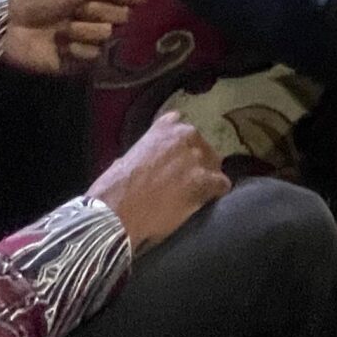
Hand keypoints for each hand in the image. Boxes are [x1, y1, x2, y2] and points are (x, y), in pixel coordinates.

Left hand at [2, 0, 147, 78]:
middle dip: (96, 10)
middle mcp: (102, 17)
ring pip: (108, 35)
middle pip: (124, 15)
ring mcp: (93, 40)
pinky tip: (60, 45)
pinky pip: (94, 54)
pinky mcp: (82, 61)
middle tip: (73, 9)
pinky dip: (76, 48)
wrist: (14, 24)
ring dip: (82, 29)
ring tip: (61, 28)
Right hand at [91, 104, 228, 251]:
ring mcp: (196, 156)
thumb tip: (150, 161)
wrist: (117, 210)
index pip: (182, 126)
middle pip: (202, 147)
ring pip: (214, 165)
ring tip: (196, 195)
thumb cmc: (114, 187)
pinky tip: (207, 203)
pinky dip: (216, 193)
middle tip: (186, 182)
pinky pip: (222, 184)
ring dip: (207, 178)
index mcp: (164, 126)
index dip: (181, 146)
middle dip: (197, 163)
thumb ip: (147, 152)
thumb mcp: (128, 156)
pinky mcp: (204, 180)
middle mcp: (185, 135)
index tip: (178, 159)